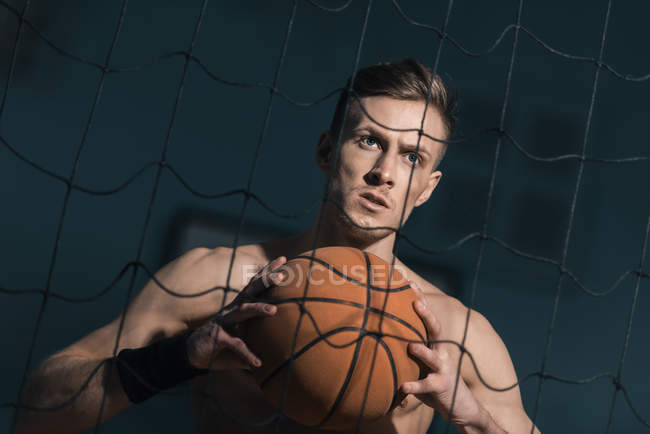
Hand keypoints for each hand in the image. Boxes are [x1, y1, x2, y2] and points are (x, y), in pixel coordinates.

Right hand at [186, 256, 286, 369]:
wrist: (192, 353)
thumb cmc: (222, 343)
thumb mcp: (243, 338)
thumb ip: (260, 338)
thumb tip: (283, 345)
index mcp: (239, 306)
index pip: (255, 285)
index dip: (268, 271)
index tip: (283, 258)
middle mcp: (233, 310)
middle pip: (251, 291)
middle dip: (266, 281)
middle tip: (282, 274)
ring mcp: (224, 322)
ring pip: (243, 311)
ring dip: (258, 309)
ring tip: (274, 310)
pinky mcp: (218, 337)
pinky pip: (235, 345)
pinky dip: (247, 354)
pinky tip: (258, 363)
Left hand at [401, 281, 485, 429]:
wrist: (461, 407)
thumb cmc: (435, 381)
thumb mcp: (423, 364)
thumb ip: (408, 352)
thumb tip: (381, 337)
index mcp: (435, 345)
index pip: (428, 318)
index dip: (421, 300)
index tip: (410, 283)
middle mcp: (440, 353)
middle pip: (435, 330)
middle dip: (426, 315)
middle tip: (416, 301)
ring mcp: (442, 370)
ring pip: (433, 357)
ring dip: (422, 352)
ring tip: (411, 346)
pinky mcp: (440, 388)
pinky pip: (426, 386)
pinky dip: (414, 386)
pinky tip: (403, 386)